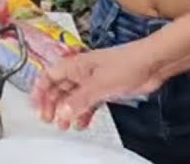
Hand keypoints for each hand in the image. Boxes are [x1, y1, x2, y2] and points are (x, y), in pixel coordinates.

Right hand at [31, 41, 163, 129]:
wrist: (152, 63)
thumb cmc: (127, 63)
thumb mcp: (99, 85)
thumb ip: (79, 100)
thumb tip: (61, 112)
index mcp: (75, 65)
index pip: (49, 76)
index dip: (39, 91)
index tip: (36, 107)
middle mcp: (81, 72)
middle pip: (58, 88)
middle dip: (51, 104)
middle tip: (49, 120)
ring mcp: (93, 81)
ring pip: (73, 97)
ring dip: (67, 111)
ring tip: (64, 126)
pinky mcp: (105, 89)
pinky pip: (88, 102)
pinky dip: (83, 113)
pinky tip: (83, 122)